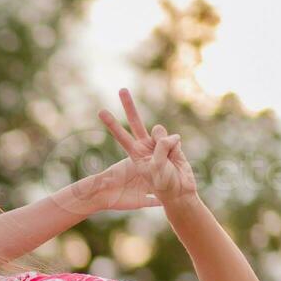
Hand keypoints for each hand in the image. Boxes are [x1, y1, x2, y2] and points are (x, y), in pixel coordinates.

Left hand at [96, 89, 197, 207]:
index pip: (121, 136)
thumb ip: (159, 147)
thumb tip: (165, 132)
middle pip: (135, 122)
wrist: (180, 191)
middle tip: (122, 89)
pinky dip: (177, 147)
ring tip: (167, 159)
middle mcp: (145, 146)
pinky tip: (176, 157)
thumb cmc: (163, 183)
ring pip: (159, 131)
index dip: (112, 124)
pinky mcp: (173, 144)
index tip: (101, 112)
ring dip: (165, 143)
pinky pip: (174, 138)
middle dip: (129, 105)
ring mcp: (159, 144)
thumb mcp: (154, 167)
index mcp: (135, 153)